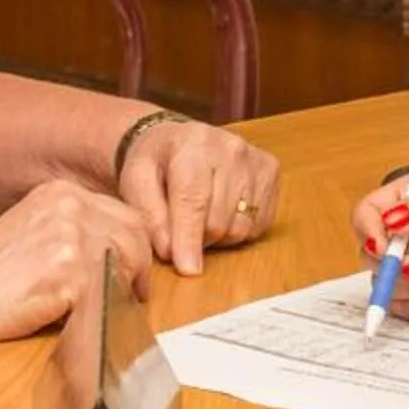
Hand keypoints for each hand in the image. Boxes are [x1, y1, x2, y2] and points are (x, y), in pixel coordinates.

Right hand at [0, 180, 153, 350]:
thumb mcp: (31, 232)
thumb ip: (71, 232)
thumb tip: (114, 253)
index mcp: (59, 192)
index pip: (122, 213)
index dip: (132, 245)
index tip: (130, 270)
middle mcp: (70, 205)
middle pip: (134, 233)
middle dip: (138, 267)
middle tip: (133, 294)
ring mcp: (73, 237)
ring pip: (130, 262)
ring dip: (125, 288)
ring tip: (107, 307)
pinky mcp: (73, 274)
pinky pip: (110, 293)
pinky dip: (106, 309)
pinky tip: (86, 318)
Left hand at [117, 118, 279, 274]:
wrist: (180, 139)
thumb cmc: (156, 163)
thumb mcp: (136, 182)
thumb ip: (149, 216)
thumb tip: (170, 251)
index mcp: (193, 144)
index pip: (193, 200)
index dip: (189, 238)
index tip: (187, 269)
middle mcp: (231, 148)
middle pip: (218, 221)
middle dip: (197, 238)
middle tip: (181, 228)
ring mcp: (255, 159)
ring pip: (240, 227)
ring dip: (218, 236)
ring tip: (201, 217)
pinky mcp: (271, 172)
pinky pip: (258, 224)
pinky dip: (238, 228)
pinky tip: (223, 211)